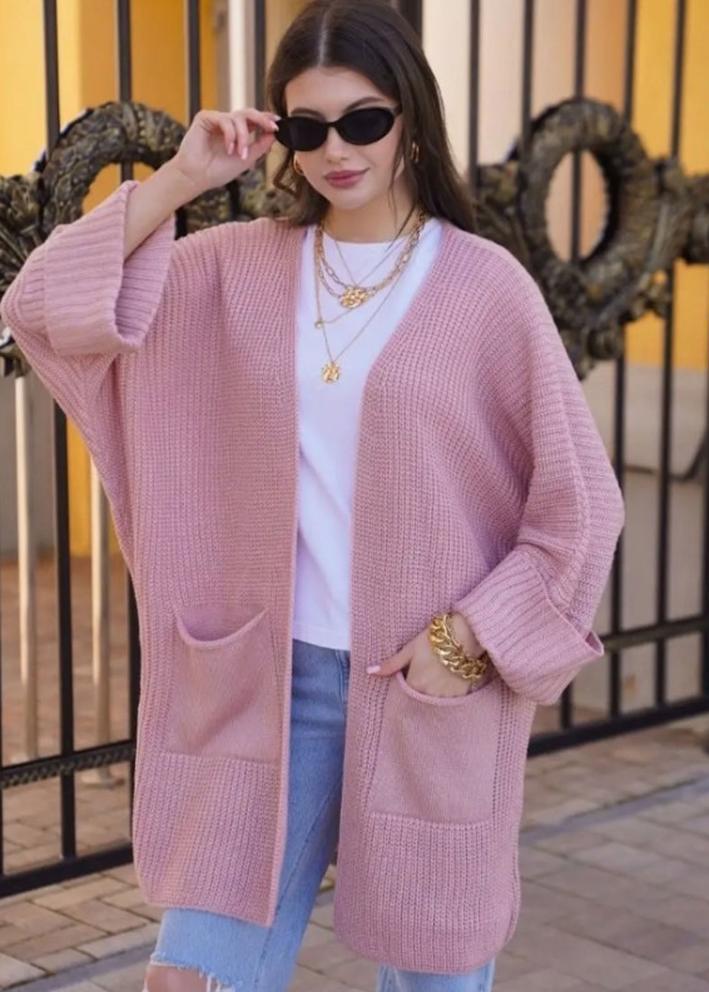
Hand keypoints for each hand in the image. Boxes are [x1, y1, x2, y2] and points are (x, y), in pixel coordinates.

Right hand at [170, 106, 279, 197]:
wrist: (197, 178)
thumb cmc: (218, 171)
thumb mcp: (247, 159)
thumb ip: (261, 145)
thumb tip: (275, 133)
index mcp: (238, 133)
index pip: (254, 121)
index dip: (266, 120)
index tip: (279, 125)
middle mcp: (228, 124)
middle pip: (249, 113)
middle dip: (262, 120)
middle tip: (272, 127)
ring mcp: (216, 120)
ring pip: (238, 118)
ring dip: (243, 137)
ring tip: (240, 154)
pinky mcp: (205, 118)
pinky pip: (225, 119)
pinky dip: (230, 135)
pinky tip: (229, 149)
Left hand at [367, 613, 491, 697]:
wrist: (465, 634)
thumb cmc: (435, 639)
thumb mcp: (410, 649)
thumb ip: (391, 664)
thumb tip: (370, 671)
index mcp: (415, 684)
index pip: (406, 692)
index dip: (409, 681)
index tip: (414, 672)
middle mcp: (430, 694)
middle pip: (422, 697)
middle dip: (422, 688)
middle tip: (429, 672)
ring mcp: (448, 696)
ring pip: (437, 700)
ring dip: (436, 692)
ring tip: (441, 675)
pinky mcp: (464, 694)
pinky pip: (453, 700)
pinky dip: (450, 692)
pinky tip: (453, 678)